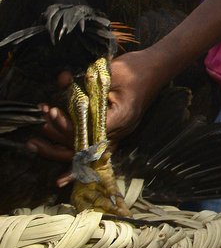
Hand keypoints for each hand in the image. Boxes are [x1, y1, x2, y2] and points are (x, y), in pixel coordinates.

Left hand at [27, 55, 163, 183]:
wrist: (157, 69)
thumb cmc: (136, 68)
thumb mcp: (112, 71)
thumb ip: (88, 80)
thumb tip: (63, 82)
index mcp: (121, 117)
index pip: (88, 132)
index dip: (67, 126)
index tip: (52, 112)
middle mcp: (120, 131)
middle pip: (83, 148)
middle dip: (55, 141)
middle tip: (36, 129)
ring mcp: (117, 134)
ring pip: (85, 153)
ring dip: (59, 150)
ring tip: (36, 143)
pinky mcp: (113, 131)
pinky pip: (93, 151)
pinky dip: (77, 163)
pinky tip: (63, 178)